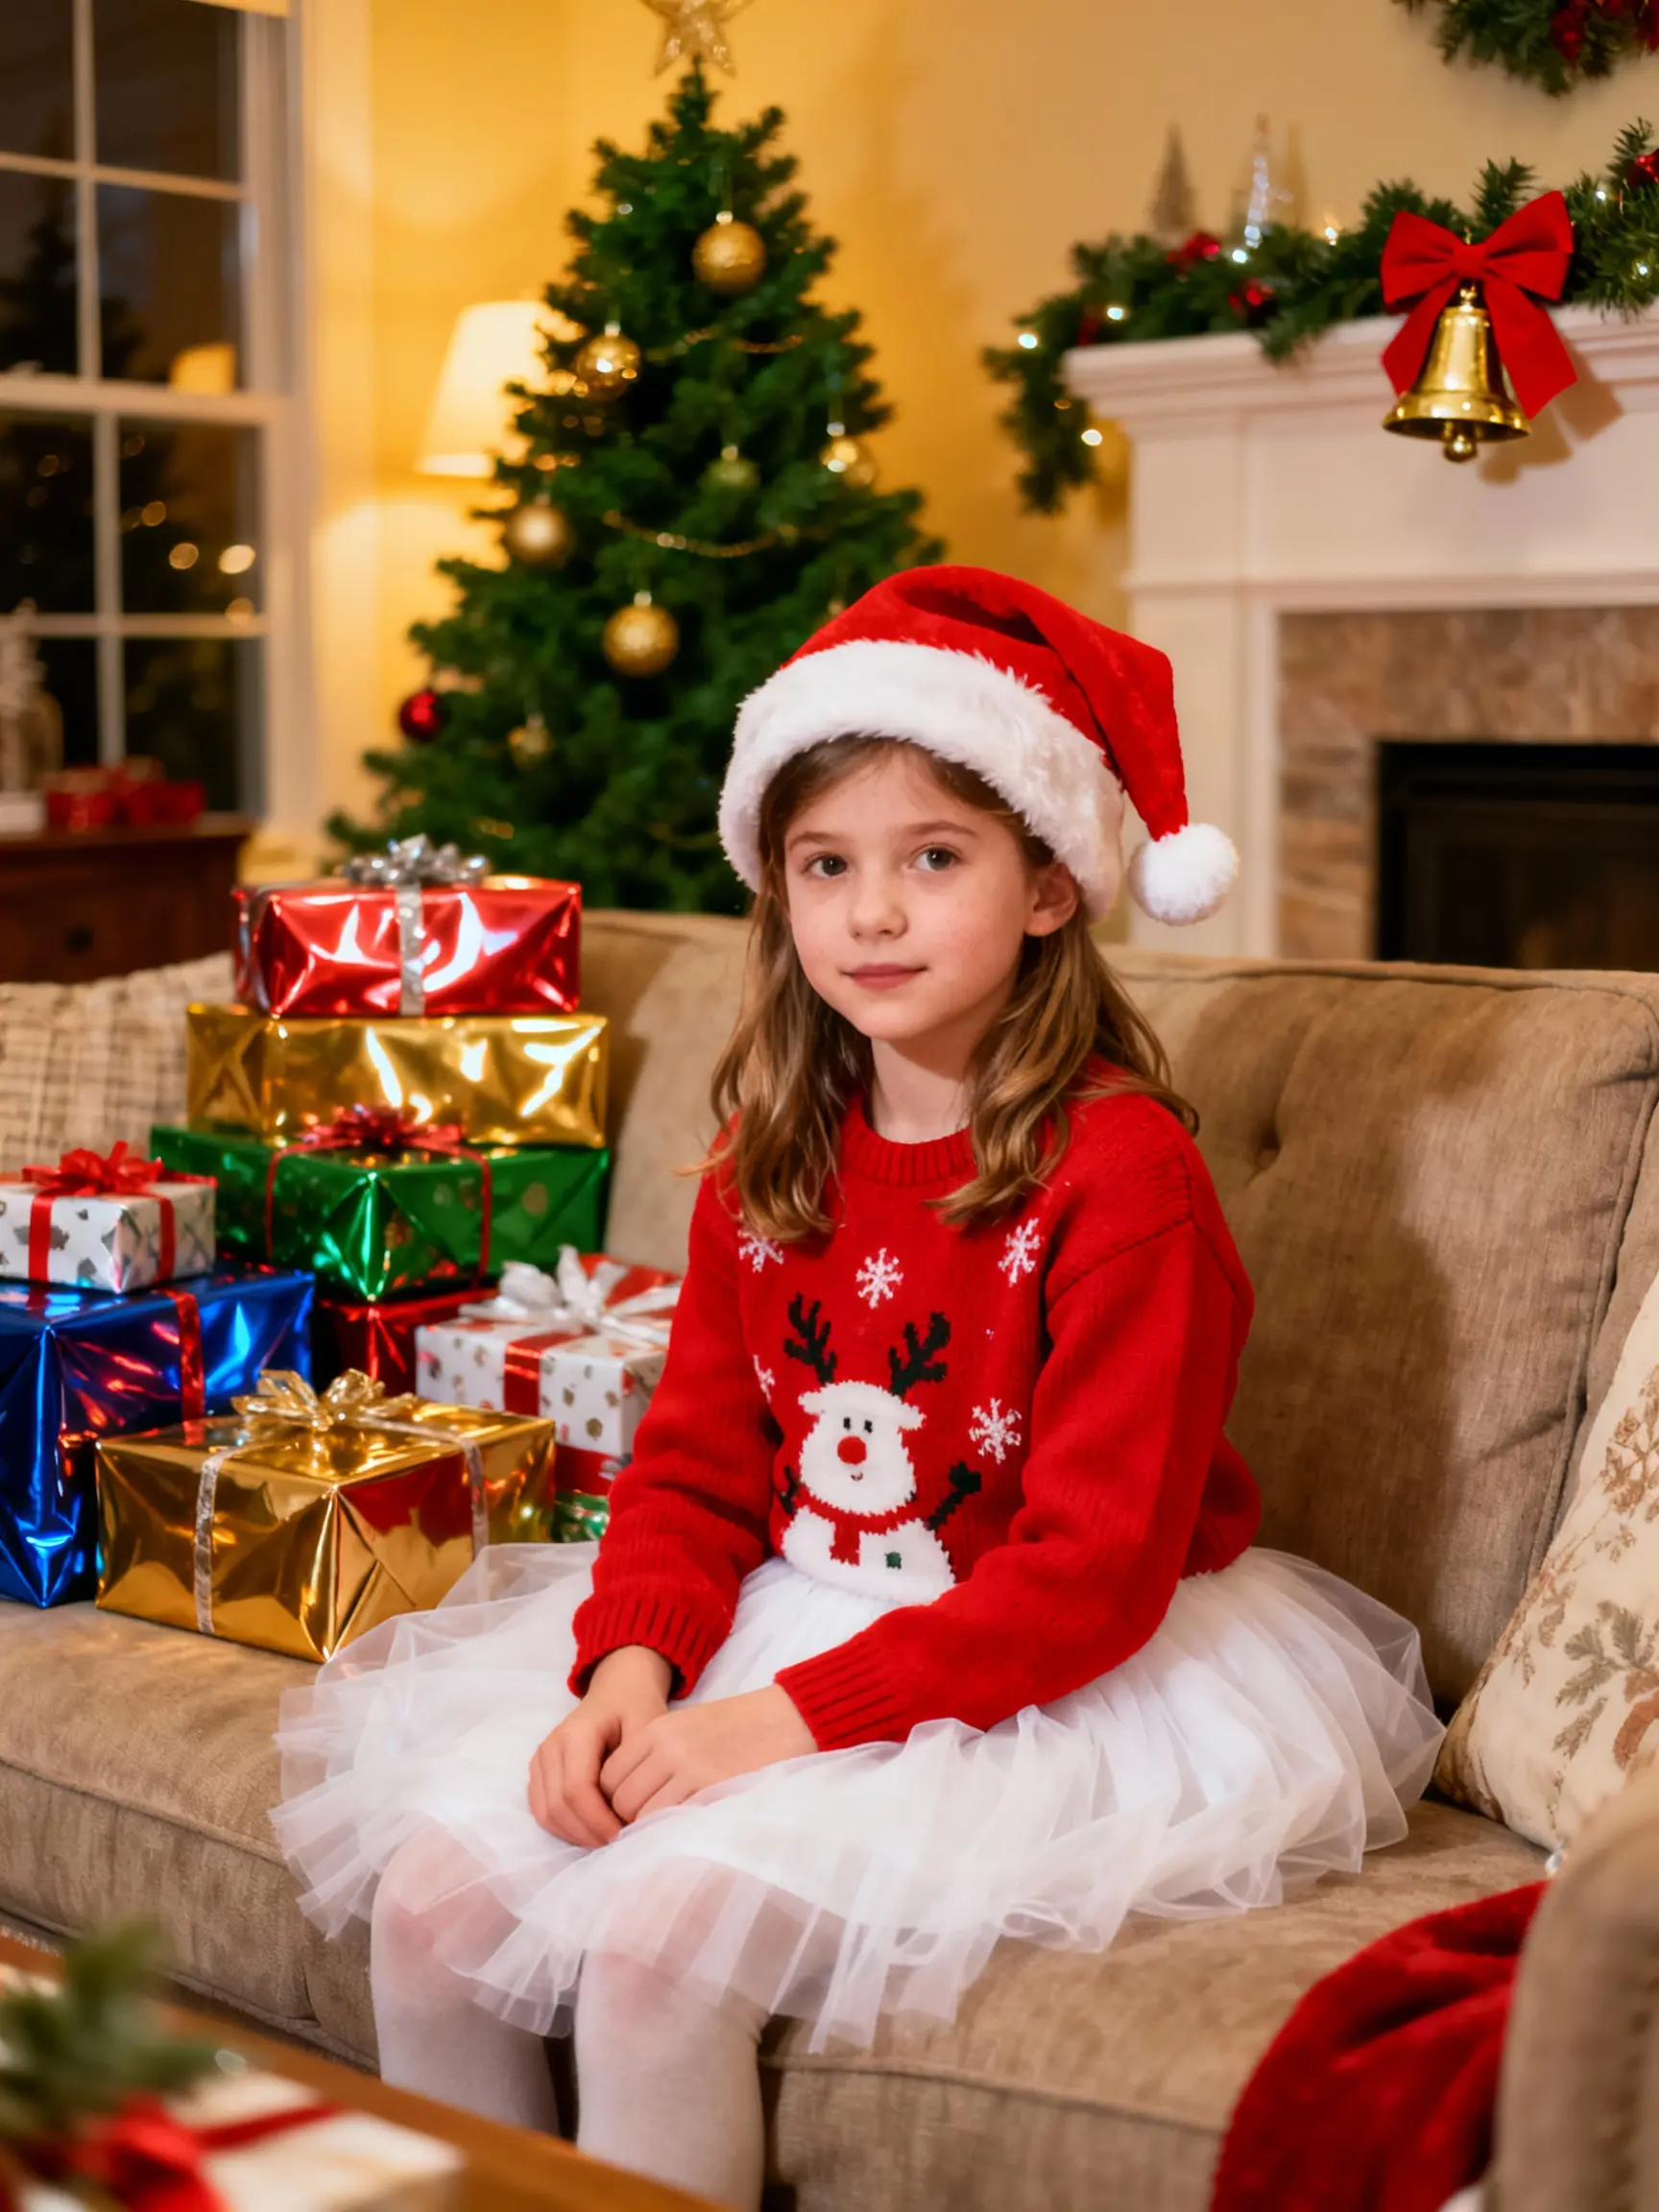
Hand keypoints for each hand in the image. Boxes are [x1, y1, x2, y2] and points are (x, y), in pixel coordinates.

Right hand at [528, 1645, 671, 1847]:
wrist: (617, 1689)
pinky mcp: (538, 1772)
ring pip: (546, 1813)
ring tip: (607, 1838)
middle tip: (619, 1843)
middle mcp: (551, 1746)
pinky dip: (564, 1828)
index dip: (598, 1820)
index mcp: (577, 1732)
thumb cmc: (636, 1707)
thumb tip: (632, 1813)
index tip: (625, 1834)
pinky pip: (542, 1811)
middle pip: (559, 1806)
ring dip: (576, 1834)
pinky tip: (591, 1831)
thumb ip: (638, 1766)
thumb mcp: (648, 1725)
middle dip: (588, 1832)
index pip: (577, 1789)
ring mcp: (540, 1759)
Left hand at [600, 1685, 815, 1824]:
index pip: (609, 1776)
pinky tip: (687, 1831)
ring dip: (651, 1829)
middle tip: (649, 1830)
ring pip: (643, 1815)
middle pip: (621, 1799)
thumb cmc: (742, 1728)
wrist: (790, 1717)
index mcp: (657, 1729)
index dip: (614, 1801)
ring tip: (668, 1832)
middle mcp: (666, 1747)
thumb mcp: (689, 1728)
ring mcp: (690, 1767)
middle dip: (629, 1820)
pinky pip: (674, 1821)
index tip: (632, 1813)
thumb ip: (657, 1757)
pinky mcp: (713, 1786)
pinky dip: (674, 1831)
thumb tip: (631, 1802)